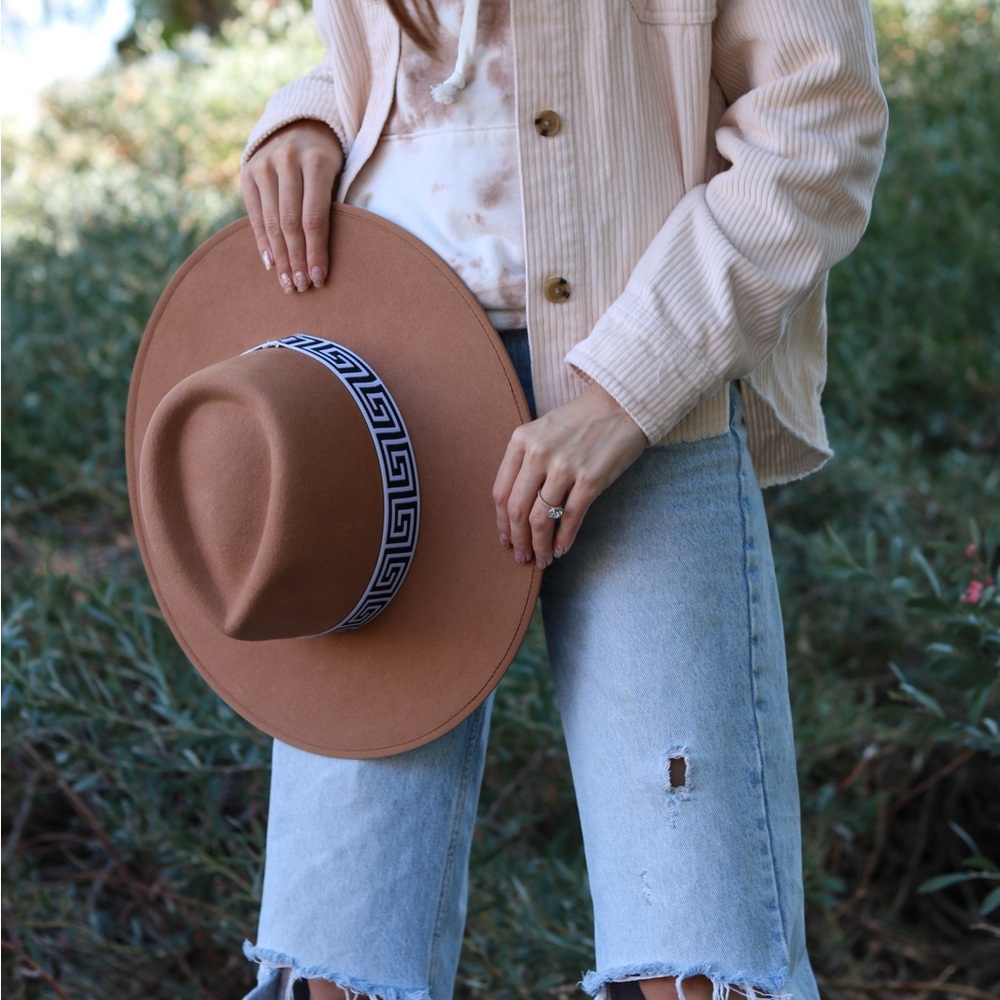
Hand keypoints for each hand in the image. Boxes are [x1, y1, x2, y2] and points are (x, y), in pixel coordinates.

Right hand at [240, 120, 344, 293]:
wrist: (299, 124)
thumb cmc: (328, 161)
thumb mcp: (339, 175)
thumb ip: (331, 208)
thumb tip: (324, 260)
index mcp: (317, 162)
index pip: (314, 218)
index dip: (316, 252)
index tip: (319, 279)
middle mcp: (287, 161)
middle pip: (290, 223)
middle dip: (297, 259)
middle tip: (302, 288)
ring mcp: (264, 165)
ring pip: (271, 222)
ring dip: (280, 257)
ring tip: (288, 283)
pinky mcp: (247, 172)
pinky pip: (255, 215)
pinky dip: (263, 242)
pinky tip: (271, 265)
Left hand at [492, 383, 646, 567]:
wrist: (621, 405)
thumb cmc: (580, 422)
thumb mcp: (542, 432)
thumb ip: (525, 461)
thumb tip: (515, 507)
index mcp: (520, 441)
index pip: (501, 493)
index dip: (502, 522)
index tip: (506, 538)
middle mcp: (538, 454)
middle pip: (517, 510)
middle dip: (518, 540)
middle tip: (521, 557)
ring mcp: (564, 467)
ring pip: (541, 519)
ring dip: (539, 545)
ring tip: (542, 558)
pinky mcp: (591, 479)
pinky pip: (570, 517)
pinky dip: (564, 539)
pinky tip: (561, 549)